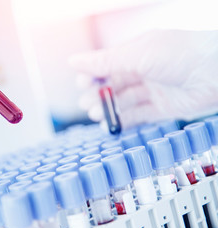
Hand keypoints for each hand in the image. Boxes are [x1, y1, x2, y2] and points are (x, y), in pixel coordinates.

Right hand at [69, 30, 217, 127]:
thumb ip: (104, 62)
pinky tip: (112, 125)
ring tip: (96, 114)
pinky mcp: (162, 108)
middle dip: (98, 94)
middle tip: (86, 104)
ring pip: (124, 102)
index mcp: (137, 52)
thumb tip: (74, 61)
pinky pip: (138, 116)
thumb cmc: (181, 54)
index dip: (92, 74)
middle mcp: (144, 70)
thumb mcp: (136, 55)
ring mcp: (153, 90)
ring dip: (108, 108)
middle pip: (113, 85)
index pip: (107, 64)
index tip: (80, 84)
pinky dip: (123, 121)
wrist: (217, 72)